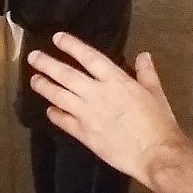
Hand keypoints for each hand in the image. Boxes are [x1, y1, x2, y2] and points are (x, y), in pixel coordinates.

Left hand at [28, 32, 192, 183]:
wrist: (155, 154)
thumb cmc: (159, 123)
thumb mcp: (155, 93)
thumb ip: (146, 73)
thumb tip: (143, 55)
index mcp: (115, 81)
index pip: (88, 57)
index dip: (71, 45)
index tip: (57, 38)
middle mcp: (97, 94)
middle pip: (66, 74)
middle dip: (47, 64)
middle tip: (33, 56)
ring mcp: (87, 114)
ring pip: (59, 96)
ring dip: (44, 86)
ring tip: (33, 79)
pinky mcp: (84, 134)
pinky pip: (64, 121)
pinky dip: (54, 115)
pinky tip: (48, 110)